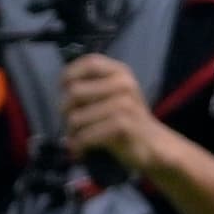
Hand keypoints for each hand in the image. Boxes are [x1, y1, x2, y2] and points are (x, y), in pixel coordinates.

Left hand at [61, 54, 172, 176]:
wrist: (152, 143)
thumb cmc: (127, 117)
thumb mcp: (114, 92)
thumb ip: (93, 84)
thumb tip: (61, 86)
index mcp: (120, 72)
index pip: (89, 63)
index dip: (70, 73)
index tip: (63, 88)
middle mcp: (123, 84)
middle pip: (75, 92)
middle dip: (65, 111)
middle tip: (69, 124)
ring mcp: (125, 104)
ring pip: (76, 118)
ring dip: (71, 132)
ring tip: (77, 138)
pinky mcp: (123, 126)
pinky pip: (86, 135)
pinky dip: (79, 145)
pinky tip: (81, 150)